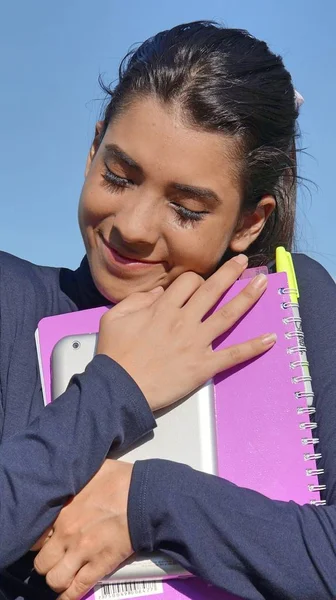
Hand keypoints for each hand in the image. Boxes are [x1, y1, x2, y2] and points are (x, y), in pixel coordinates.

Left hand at [34, 459, 132, 599]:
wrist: (145, 496)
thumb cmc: (120, 480)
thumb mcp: (89, 470)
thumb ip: (73, 478)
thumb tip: (68, 474)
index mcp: (61, 510)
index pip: (34, 536)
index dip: (40, 541)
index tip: (47, 539)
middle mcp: (66, 534)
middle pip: (41, 562)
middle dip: (47, 562)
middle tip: (56, 558)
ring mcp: (82, 552)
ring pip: (54, 579)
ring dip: (58, 578)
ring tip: (64, 574)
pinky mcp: (99, 565)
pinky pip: (76, 590)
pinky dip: (69, 596)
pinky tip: (67, 595)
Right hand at [97, 255, 274, 409]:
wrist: (119, 388)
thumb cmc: (115, 354)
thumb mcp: (114, 318)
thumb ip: (137, 300)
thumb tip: (159, 292)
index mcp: (163, 309)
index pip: (187, 282)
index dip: (193, 279)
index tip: (195, 284)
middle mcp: (184, 321)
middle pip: (212, 290)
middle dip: (230, 273)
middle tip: (243, 262)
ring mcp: (197, 343)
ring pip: (228, 315)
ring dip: (247, 297)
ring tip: (262, 284)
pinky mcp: (204, 366)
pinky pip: (233, 354)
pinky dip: (253, 347)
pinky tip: (270, 339)